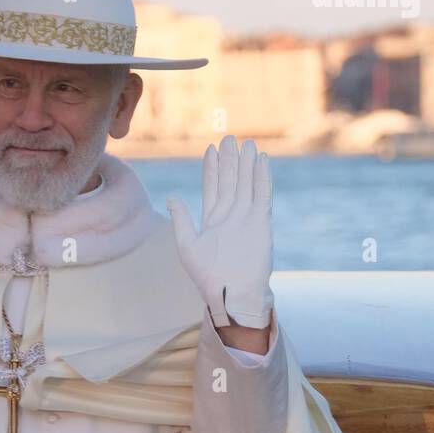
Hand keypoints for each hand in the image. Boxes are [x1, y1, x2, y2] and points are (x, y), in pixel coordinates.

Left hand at [167, 135, 272, 328]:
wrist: (232, 294)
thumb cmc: (208, 277)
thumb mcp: (187, 246)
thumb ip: (181, 220)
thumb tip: (171, 197)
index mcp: (212, 221)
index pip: (212, 187)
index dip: (212, 168)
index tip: (211, 149)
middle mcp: (230, 216)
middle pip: (230, 181)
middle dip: (230, 160)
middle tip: (230, 138)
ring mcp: (247, 218)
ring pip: (246, 184)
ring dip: (247, 164)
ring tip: (248, 143)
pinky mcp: (261, 223)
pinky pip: (262, 194)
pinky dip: (262, 177)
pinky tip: (262, 160)